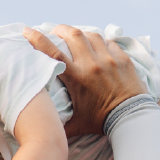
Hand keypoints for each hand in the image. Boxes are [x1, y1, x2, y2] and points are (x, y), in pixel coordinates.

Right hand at [22, 25, 146, 136]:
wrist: (131, 118)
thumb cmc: (101, 121)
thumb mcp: (76, 124)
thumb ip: (58, 125)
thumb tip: (41, 130)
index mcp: (77, 78)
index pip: (53, 53)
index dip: (38, 39)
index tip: (27, 31)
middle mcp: (92, 64)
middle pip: (73, 35)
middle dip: (61, 29)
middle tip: (55, 32)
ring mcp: (109, 59)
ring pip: (91, 35)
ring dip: (81, 34)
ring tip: (76, 37)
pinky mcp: (123, 59)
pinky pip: (109, 42)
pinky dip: (100, 42)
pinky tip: (97, 46)